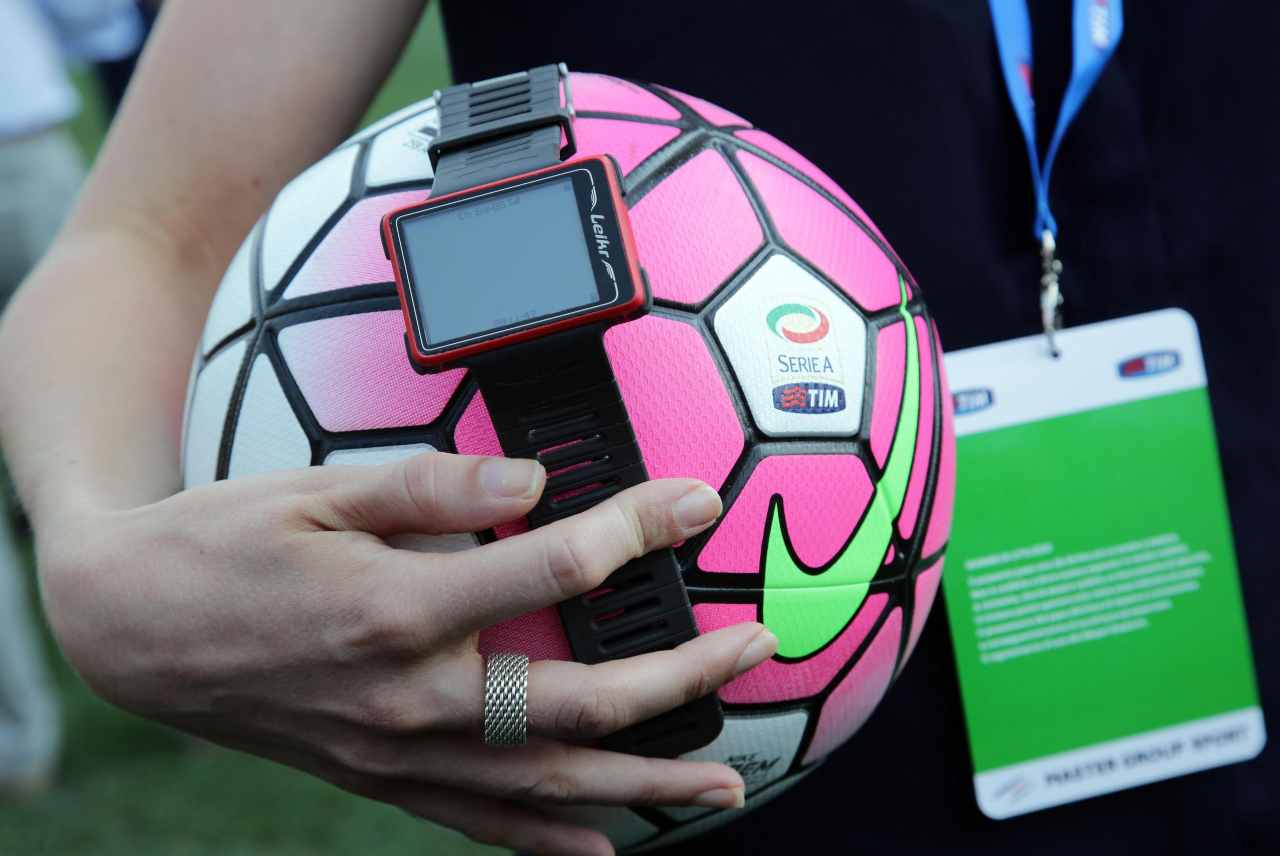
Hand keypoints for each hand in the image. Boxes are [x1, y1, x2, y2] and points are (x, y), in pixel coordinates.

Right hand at [37, 452, 775, 855]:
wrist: (131, 630)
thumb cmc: (221, 544)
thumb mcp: (316, 489)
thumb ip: (434, 485)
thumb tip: (533, 482)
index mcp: (395, 608)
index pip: (551, 570)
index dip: (635, 531)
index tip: (697, 503)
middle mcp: (407, 695)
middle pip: (575, 701)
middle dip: (678, 680)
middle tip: (751, 651)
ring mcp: (394, 751)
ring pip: (544, 782)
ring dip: (642, 783)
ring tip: (723, 784)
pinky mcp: (377, 777)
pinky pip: (477, 821)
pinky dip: (546, 839)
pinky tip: (604, 847)